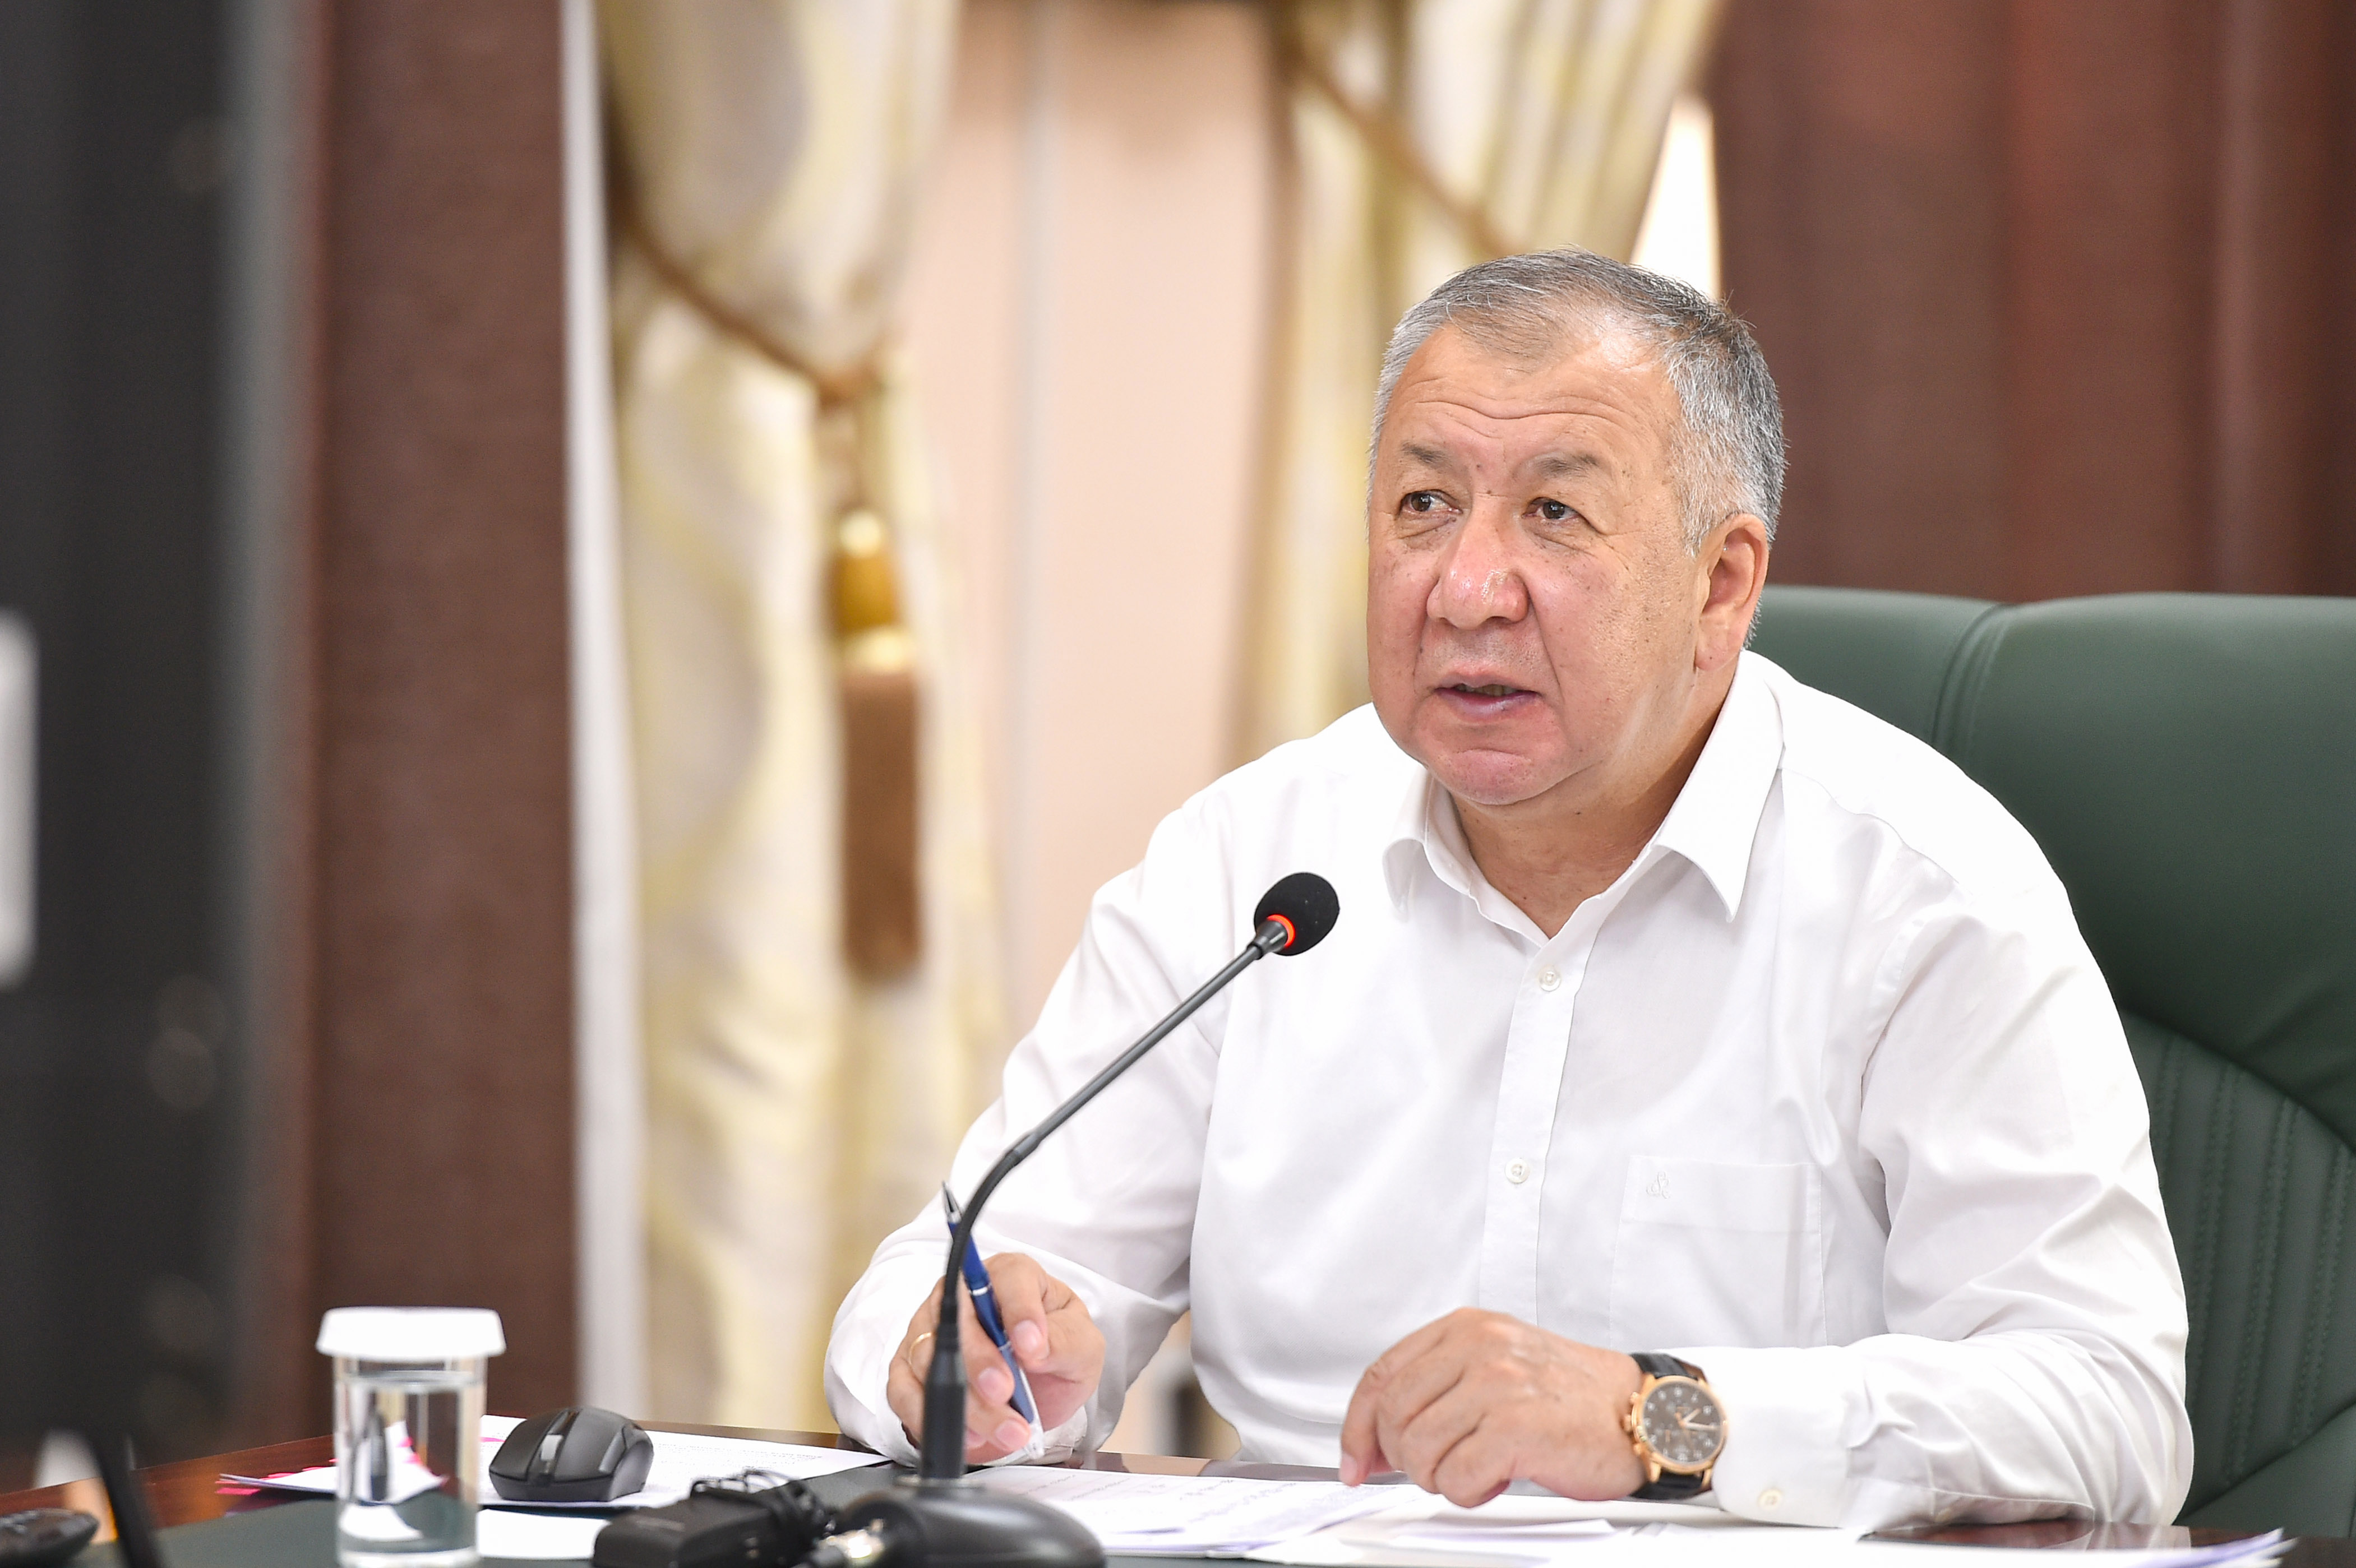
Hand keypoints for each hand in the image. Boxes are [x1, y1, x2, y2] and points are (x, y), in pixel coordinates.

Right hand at [886, 1253, 1105, 1462]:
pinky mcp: (910, 1368)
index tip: (1031, 1348)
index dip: (1018, 1311)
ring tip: (1004, 1428)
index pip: (1009, 1279)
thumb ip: (1064, 1341)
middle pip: (958, 1319)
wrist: (1039, 1390)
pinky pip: (903, 1391)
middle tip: (1005, 1391)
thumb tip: (1034, 1346)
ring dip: (966, 1401)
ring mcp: (930, 1330)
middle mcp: (963, 1296)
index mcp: (1012, 1277)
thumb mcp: (1082, 1347)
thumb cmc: (1058, 1352)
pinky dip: (930, 1417)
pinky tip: (968, 1435)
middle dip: (980, 1362)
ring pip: (930, 1359)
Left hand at [1338, 1308, 1645, 1506]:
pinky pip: (1455, 1478)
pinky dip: (1468, 1492)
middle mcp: (1479, 1348)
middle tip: (1436, 1470)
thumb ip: (1439, 1386)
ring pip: (1419, 1450)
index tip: (1355, 1460)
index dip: (1357, 1425)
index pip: (1381, 1375)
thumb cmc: (1571, 1396)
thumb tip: (1375, 1436)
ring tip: (1475, 1470)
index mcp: (1467, 1328)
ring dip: (1439, 1478)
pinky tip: (1496, 1479)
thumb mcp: (1498, 1365)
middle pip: (1393, 1417)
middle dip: (1404, 1459)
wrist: (1640, 1412)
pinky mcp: (1516, 1426)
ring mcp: (1497, 1384)